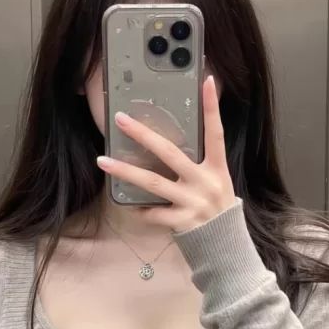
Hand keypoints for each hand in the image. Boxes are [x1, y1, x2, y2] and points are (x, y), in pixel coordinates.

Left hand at [96, 73, 236, 232]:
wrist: (226, 247)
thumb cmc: (218, 210)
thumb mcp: (217, 182)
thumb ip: (200, 164)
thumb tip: (171, 146)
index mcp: (217, 168)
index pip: (216, 132)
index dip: (212, 107)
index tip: (207, 81)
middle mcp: (205, 182)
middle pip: (170, 153)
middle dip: (143, 134)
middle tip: (121, 119)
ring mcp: (193, 202)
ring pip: (152, 182)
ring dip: (125, 171)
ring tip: (103, 161)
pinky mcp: (182, 221)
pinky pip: (153, 212)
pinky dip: (141, 209)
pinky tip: (130, 205)